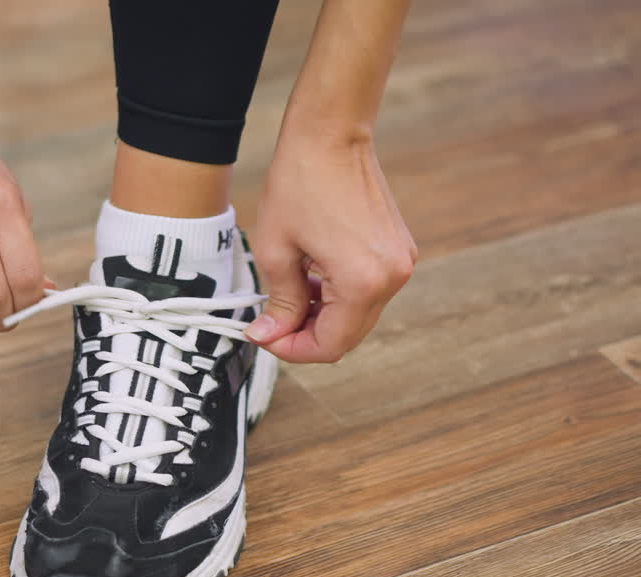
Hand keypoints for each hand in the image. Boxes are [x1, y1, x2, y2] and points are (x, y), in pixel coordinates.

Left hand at [245, 134, 416, 362]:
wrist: (330, 135)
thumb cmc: (300, 184)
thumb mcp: (278, 251)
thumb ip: (280, 303)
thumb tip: (269, 336)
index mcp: (364, 282)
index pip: (330, 345)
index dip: (293, 349)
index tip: (265, 337)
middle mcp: (392, 277)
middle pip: (348, 335)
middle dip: (307, 336)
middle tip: (271, 323)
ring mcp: (401, 263)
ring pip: (359, 316)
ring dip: (323, 316)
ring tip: (289, 295)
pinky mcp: (400, 250)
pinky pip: (369, 291)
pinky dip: (340, 296)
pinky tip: (313, 278)